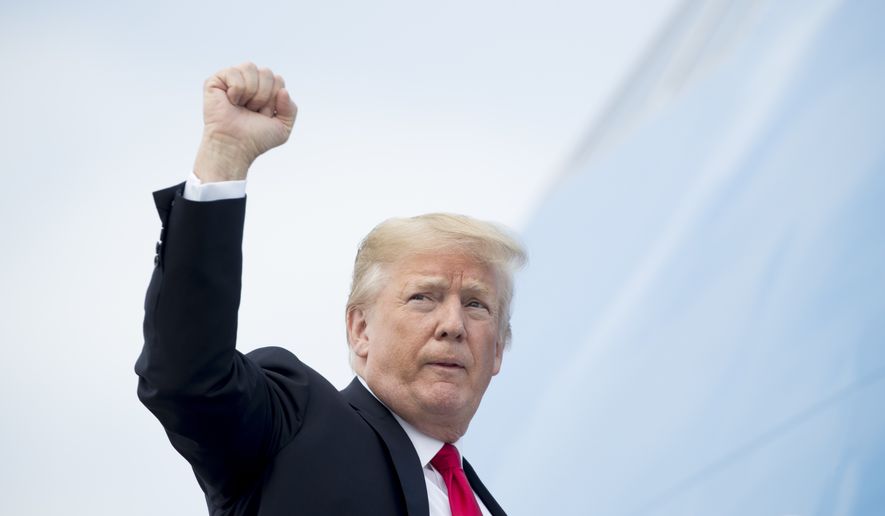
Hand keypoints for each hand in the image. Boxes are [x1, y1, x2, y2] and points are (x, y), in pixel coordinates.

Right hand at [193, 62, 297, 181]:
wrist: (235, 146)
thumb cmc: (256, 138)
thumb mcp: (283, 127)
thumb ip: (291, 109)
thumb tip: (283, 90)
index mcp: (265, 90)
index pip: (278, 80)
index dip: (274, 100)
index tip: (264, 114)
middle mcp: (249, 82)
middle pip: (267, 72)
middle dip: (264, 96)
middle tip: (252, 110)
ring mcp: (232, 80)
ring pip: (251, 68)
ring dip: (250, 92)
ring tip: (241, 106)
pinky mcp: (216, 81)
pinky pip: (234, 72)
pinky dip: (236, 90)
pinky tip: (230, 101)